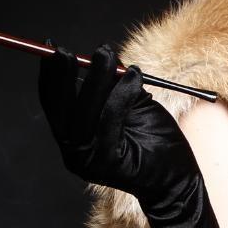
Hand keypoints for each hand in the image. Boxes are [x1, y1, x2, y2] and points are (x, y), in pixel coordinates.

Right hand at [36, 42, 194, 207]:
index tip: (51, 47)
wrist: (178, 180)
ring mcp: (89, 160)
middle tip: (67, 49)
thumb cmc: (157, 143)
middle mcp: (74, 152)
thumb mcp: (133, 106)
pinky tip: (134, 76)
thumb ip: (114, 85)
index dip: (50, 75)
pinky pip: (110, 120)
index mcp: (74, 139)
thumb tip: (100, 54)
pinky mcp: (108, 163)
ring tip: (106, 52)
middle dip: (62, 74)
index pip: (54, 104)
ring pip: (85, 113)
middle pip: (60, 108)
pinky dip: (121, 95)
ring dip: (96, 78)